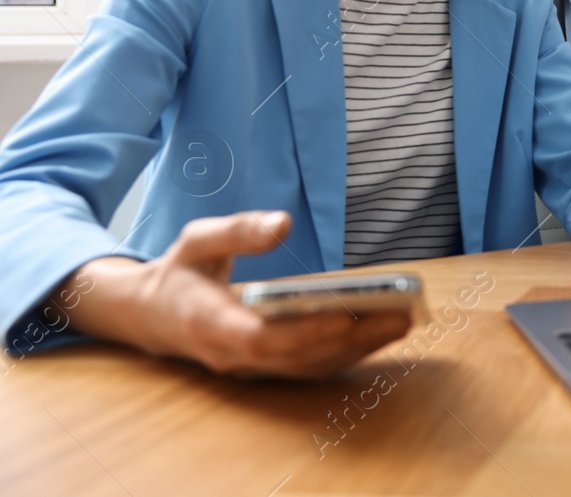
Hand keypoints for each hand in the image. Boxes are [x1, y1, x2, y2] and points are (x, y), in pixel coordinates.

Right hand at [58, 211, 411, 377]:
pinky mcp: (265, 367)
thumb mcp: (196, 241)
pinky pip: (309, 366)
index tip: (346, 316)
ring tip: (403, 321)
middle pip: (297, 358)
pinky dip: (347, 353)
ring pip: (308, 367)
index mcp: (210, 323)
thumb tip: (282, 222)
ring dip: (358, 350)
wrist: (148, 315)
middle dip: (351, 340)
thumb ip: (237, 231)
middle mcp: (233, 355)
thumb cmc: (179, 272)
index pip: (261, 338)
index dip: (305, 332)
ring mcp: (250, 367)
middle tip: (400, 316)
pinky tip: (380, 333)